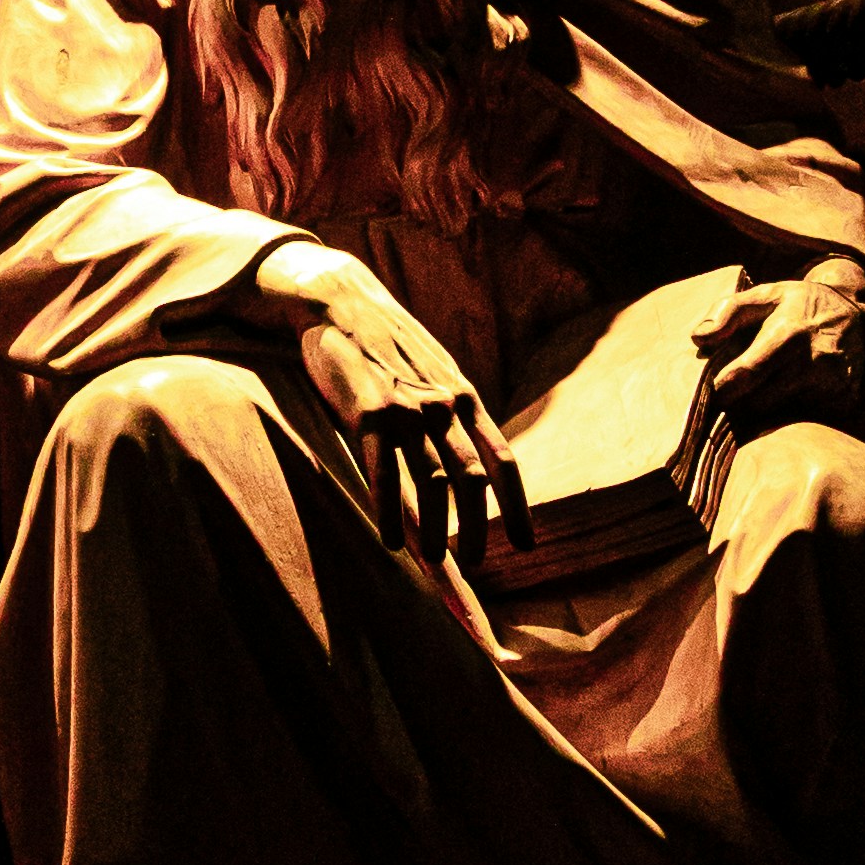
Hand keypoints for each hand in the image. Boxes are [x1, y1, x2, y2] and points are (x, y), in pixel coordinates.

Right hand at [253, 245, 512, 572]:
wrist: (338, 301)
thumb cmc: (386, 342)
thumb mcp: (435, 371)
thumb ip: (454, 410)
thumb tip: (470, 454)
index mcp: (465, 397)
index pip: (504, 460)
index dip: (518, 507)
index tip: (526, 544)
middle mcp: (444, 406)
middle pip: (473, 480)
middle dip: (477, 527)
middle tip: (475, 563)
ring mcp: (408, 409)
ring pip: (432, 482)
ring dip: (435, 530)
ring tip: (436, 563)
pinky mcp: (368, 412)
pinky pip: (383, 473)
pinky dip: (388, 512)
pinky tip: (389, 542)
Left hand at [691, 259, 864, 439]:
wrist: (855, 313)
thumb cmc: (799, 305)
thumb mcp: (765, 294)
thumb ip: (727, 312)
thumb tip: (698, 338)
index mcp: (790, 333)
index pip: (747, 373)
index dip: (723, 388)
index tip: (712, 391)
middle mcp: (815, 362)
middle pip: (759, 403)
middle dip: (739, 403)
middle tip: (733, 394)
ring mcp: (834, 385)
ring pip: (780, 418)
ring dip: (764, 412)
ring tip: (762, 393)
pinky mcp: (845, 401)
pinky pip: (804, 422)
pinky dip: (790, 417)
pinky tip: (789, 398)